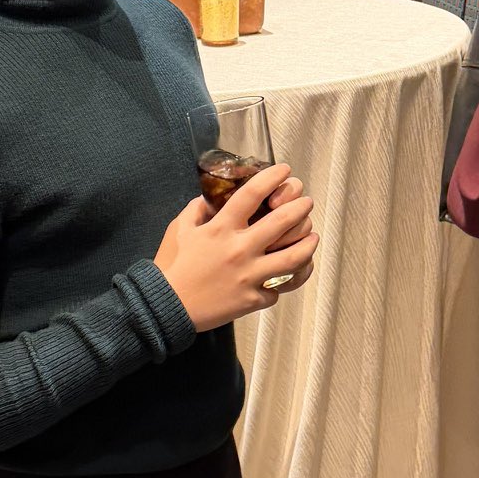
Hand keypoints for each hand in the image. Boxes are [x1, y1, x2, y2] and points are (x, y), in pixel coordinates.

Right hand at [154, 162, 319, 329]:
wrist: (166, 307)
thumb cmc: (172, 267)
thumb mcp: (179, 230)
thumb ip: (195, 211)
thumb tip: (207, 200)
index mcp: (221, 228)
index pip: (252, 193)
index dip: (273, 177)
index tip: (284, 170)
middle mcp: (240, 249)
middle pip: (283, 221)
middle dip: (300, 207)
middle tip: (306, 203)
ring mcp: (249, 275)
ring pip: (293, 258)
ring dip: (307, 244)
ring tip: (312, 237)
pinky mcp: (251, 299)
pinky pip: (278, 290)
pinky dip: (284, 282)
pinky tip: (290, 274)